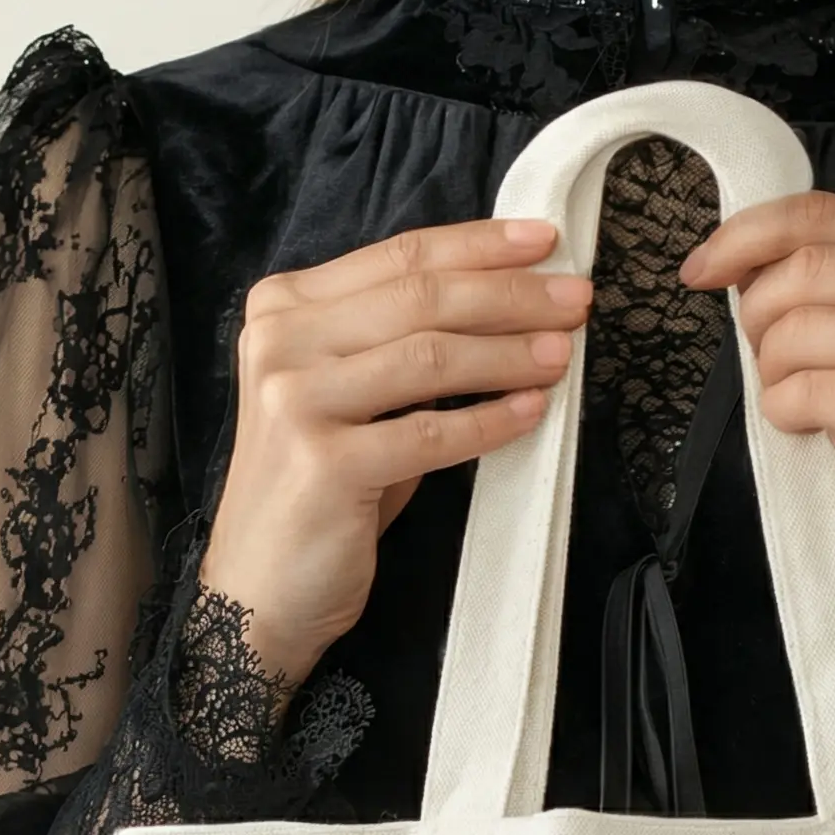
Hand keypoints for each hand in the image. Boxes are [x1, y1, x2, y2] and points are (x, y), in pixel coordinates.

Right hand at [199, 217, 593, 684]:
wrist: (259, 591)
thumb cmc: (319, 497)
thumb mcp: (350, 402)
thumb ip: (398, 347)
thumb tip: (502, 307)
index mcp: (284, 308)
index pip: (398, 258)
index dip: (479, 246)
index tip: (546, 243)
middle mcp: (281, 342)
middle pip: (419, 297)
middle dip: (510, 294)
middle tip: (576, 300)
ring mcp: (296, 401)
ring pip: (428, 356)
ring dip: (508, 353)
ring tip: (562, 354)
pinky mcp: (324, 465)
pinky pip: (430, 434)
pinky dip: (488, 423)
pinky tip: (531, 413)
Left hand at [679, 192, 834, 690]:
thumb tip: (753, 280)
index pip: (823, 213)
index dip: (746, 234)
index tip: (701, 267)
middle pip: (803, 266)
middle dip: (755, 316)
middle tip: (765, 365)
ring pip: (797, 328)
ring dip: (771, 373)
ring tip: (795, 405)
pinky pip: (807, 391)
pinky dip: (784, 412)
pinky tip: (807, 430)